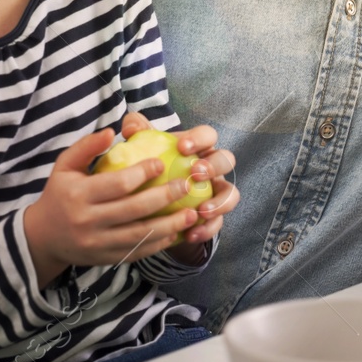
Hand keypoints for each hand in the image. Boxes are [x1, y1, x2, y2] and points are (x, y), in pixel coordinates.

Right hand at [22, 128, 202, 285]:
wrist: (41, 238)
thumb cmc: (59, 195)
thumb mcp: (64, 166)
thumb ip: (86, 147)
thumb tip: (112, 131)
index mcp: (78, 195)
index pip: (118, 184)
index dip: (143, 173)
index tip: (162, 163)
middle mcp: (88, 221)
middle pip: (134, 210)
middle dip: (165, 197)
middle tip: (187, 185)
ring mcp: (98, 243)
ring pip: (140, 235)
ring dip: (170, 225)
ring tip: (192, 213)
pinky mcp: (106, 259)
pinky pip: (137, 252)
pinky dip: (159, 244)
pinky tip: (177, 233)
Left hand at [117, 114, 238, 259]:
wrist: (153, 207)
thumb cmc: (150, 171)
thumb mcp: (143, 151)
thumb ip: (138, 134)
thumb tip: (131, 127)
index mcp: (199, 148)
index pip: (208, 135)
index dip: (199, 138)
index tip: (182, 147)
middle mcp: (213, 168)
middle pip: (226, 160)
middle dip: (214, 166)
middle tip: (196, 173)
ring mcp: (216, 192)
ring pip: (231, 193)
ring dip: (220, 201)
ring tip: (201, 210)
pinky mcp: (213, 217)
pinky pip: (218, 223)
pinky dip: (207, 229)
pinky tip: (191, 234)